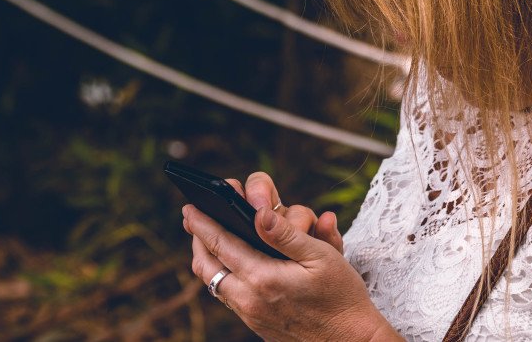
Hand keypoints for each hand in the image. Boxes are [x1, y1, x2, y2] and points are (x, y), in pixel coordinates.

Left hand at [182, 175, 401, 340]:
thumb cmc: (342, 297)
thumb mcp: (322, 257)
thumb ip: (286, 234)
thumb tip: (259, 213)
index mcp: (264, 278)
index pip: (221, 244)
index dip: (202, 223)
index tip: (189, 207)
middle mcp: (249, 299)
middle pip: (206, 266)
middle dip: (196, 239)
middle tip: (191, 219)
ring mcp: (250, 315)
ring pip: (213, 283)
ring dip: (206, 258)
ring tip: (204, 238)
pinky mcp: (255, 324)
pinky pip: (226, 296)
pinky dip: (220, 275)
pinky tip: (228, 263)